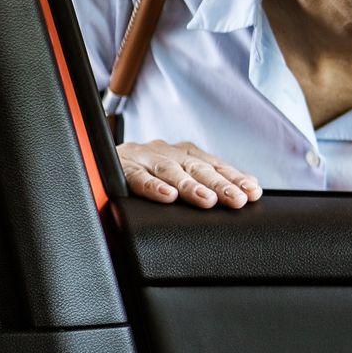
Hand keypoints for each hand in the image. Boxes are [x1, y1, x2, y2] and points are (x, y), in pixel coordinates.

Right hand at [119, 139, 263, 208]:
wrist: (99, 161)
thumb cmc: (148, 173)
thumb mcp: (180, 174)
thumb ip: (210, 180)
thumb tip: (251, 186)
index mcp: (184, 154)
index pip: (215, 166)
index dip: (234, 178)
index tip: (252, 192)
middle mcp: (168, 153)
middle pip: (197, 168)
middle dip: (219, 184)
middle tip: (236, 199)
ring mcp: (144, 158)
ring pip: (170, 171)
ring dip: (190, 186)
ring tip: (206, 200)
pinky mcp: (122, 168)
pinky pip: (136, 177)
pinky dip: (152, 187)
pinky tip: (166, 196)